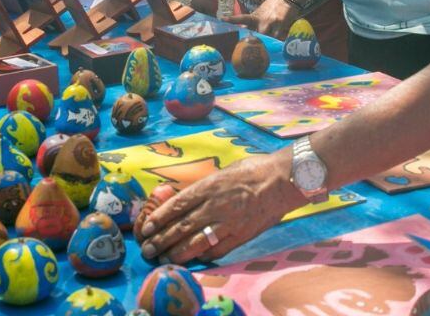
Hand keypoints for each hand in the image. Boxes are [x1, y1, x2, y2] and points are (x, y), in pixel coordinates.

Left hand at [139, 152, 302, 263]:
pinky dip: (203, 256)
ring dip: (177, 252)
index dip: (159, 218)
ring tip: (164, 258)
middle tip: (148, 249)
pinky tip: (192, 259)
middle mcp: (215, 205)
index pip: (177, 205)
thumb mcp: (223, 171)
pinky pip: (217, 250)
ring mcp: (229, 223)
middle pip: (182, 226)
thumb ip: (203, 186)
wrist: (283, 180)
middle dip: (162, 239)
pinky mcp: (241, 235)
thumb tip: (182, 197)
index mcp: (209, 186)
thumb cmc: (253, 170)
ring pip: (196, 241)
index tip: (146, 227)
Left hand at [224, 0, 298, 39]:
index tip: (222, 19)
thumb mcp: (260, 12)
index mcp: (255, 16)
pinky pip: (279, 38)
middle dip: (257, 43)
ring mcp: (272, 23)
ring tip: (270, 46)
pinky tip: (280, 42)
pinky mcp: (282, 25)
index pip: (242, 18)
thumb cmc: (272, 6)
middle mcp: (262, 20)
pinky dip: (279, 41)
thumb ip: (252, 22)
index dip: (232, 20)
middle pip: (257, 37)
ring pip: (269, 39)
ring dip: (270, 43)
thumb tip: (243, 29)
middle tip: (254, 49)